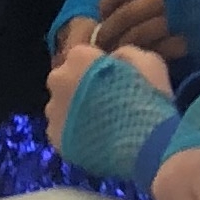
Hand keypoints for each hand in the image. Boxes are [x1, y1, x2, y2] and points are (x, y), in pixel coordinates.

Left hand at [46, 35, 166, 145]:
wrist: (142, 143)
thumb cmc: (146, 96)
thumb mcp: (147, 61)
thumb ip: (124, 55)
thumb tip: (114, 59)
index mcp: (79, 57)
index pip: (82, 55)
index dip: (98, 67)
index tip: (113, 79)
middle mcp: (58, 79)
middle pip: (66, 79)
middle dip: (80, 87)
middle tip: (104, 102)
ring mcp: (52, 110)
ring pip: (61, 106)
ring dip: (75, 111)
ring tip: (100, 125)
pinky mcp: (54, 136)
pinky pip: (62, 130)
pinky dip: (73, 133)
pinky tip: (94, 140)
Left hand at [94, 0, 183, 59]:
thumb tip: (124, 3)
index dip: (106, 3)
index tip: (101, 15)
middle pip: (125, 14)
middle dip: (108, 32)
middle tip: (102, 45)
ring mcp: (178, 19)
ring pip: (138, 34)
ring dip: (123, 46)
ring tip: (118, 56)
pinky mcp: (190, 40)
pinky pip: (159, 50)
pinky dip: (147, 55)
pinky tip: (143, 60)